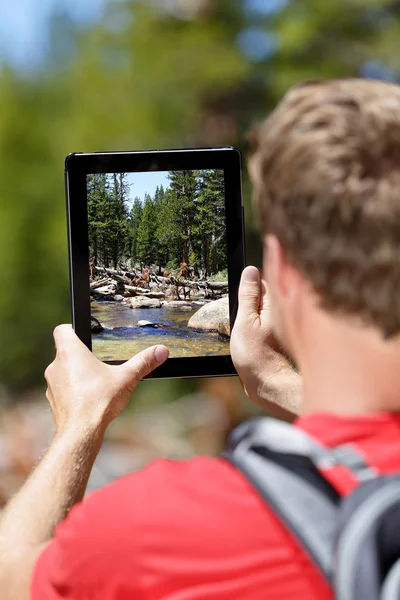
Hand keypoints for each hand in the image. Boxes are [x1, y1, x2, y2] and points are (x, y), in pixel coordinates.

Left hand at [44, 325, 168, 434]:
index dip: (73, 329)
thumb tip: (161, 350)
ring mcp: (52, 384)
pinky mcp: (53, 400)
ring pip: (63, 371)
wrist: (81, 433)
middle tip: (98, 361)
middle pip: (65, 351)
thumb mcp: (127, 378)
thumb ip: (143, 362)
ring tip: (95, 382)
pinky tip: (88, 398)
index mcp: (70, 352)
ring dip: (76, 373)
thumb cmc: (99, 401)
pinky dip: (72, 391)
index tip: (86, 335)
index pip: (62, 329)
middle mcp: (56, 365)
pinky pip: (62, 389)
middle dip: (81, 355)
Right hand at [231, 267, 301, 420]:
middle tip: (244, 325)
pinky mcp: (278, 341)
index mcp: (276, 304)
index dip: (248, 292)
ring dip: (253, 322)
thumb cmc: (257, 357)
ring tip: (250, 339)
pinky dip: (258, 335)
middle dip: (251, 307)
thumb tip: (250, 270)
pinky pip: (264, 330)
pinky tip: (254, 347)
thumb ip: (248, 295)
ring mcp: (281, 328)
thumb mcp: (245, 322)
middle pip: (262, 300)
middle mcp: (283, 313)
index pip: (261, 284)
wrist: (269, 387)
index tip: (241, 305)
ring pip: (262, 316)